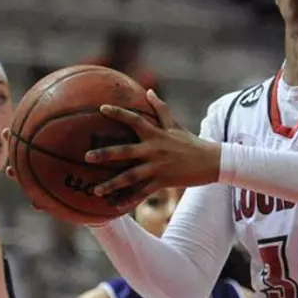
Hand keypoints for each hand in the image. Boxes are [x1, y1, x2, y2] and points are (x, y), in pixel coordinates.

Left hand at [85, 90, 221, 200]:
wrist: (211, 161)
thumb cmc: (191, 142)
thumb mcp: (175, 125)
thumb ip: (160, 108)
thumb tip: (148, 90)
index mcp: (155, 134)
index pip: (133, 119)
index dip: (117, 113)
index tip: (101, 109)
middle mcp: (153, 150)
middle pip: (124, 151)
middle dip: (105, 154)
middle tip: (86, 157)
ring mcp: (157, 167)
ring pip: (130, 176)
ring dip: (112, 183)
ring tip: (95, 190)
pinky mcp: (163, 182)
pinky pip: (143, 193)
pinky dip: (129, 200)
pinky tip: (116, 207)